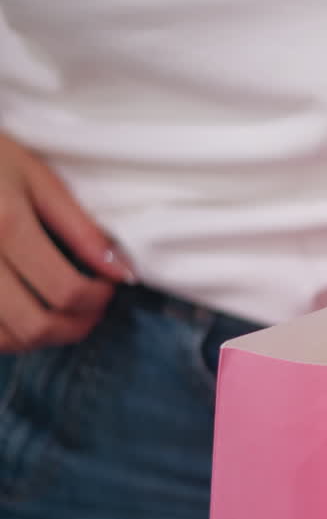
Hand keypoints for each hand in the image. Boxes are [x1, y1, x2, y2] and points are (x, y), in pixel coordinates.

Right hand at [0, 133, 133, 351]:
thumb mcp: (36, 179)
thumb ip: (81, 230)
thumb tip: (122, 272)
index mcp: (4, 225)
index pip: (65, 290)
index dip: (97, 300)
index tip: (106, 287)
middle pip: (33, 326)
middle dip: (74, 328)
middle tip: (90, 310)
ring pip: (1, 340)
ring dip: (39, 339)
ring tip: (59, 316)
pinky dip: (5, 336)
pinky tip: (21, 316)